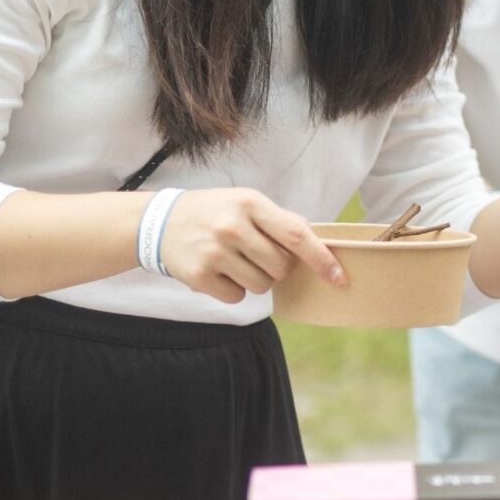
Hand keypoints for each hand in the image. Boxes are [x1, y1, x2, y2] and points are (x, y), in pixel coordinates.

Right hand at [157, 188, 341, 303]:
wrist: (159, 222)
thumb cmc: (215, 212)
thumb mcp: (246, 202)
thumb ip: (281, 221)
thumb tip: (319, 243)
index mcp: (250, 203)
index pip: (296, 236)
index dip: (321, 259)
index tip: (339, 277)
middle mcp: (232, 227)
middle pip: (282, 267)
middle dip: (278, 268)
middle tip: (257, 254)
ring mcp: (214, 252)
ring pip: (262, 286)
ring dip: (257, 280)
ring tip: (236, 261)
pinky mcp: (199, 276)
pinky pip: (237, 297)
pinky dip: (234, 290)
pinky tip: (219, 271)